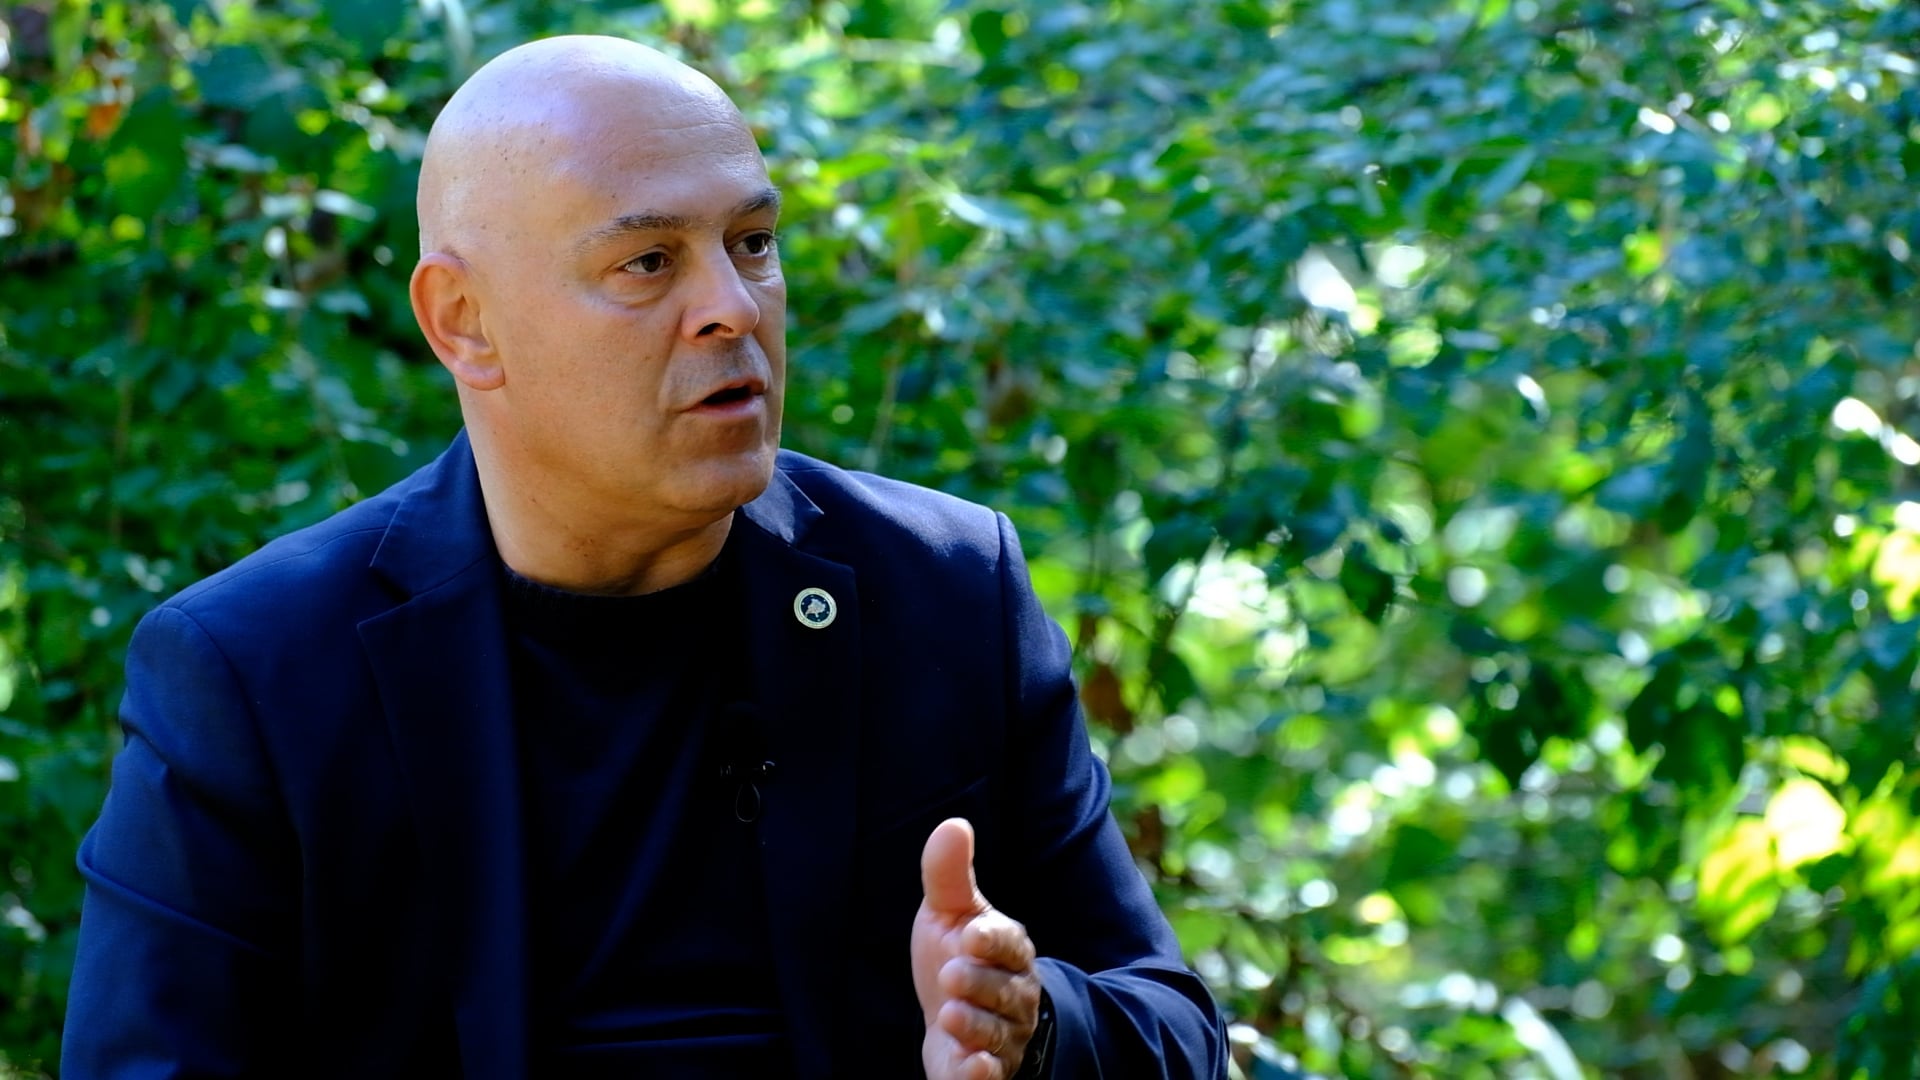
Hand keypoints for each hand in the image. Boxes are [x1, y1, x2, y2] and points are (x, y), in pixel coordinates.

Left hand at [912, 818, 1042, 1079]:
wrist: (954, 1020)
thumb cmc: (957, 955)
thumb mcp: (949, 913)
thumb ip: (948, 874)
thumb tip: (954, 823)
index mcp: (1008, 950)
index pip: (1010, 943)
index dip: (993, 940)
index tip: (971, 934)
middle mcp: (1014, 995)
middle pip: (1005, 991)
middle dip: (979, 984)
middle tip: (951, 976)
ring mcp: (1004, 1037)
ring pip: (998, 1033)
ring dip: (976, 1026)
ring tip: (950, 1016)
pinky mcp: (987, 1071)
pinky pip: (993, 1076)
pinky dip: (982, 1074)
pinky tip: (971, 1068)